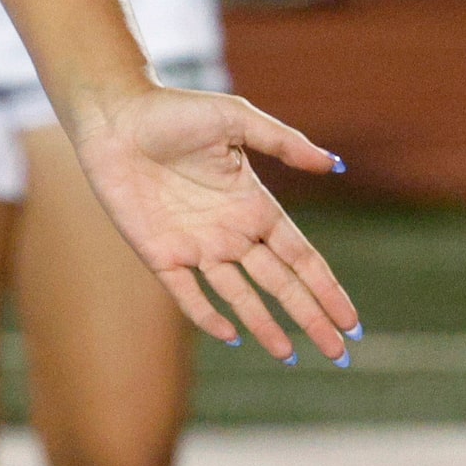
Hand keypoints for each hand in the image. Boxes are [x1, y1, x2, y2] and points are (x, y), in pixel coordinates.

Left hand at [67, 83, 359, 361]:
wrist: (114, 116)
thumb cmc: (173, 110)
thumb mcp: (235, 119)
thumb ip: (284, 143)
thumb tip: (334, 164)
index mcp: (253, 205)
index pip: (300, 256)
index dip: (327, 288)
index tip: (352, 321)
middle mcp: (229, 231)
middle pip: (279, 284)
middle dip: (309, 317)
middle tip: (340, 352)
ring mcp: (194, 244)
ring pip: (238, 295)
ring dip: (264, 324)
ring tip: (288, 356)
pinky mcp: (157, 251)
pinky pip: (186, 292)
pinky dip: (206, 314)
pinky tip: (230, 334)